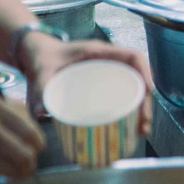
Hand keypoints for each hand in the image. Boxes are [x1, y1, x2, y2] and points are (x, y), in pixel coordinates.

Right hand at [0, 94, 44, 179]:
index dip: (38, 143)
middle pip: (27, 154)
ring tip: (17, 172)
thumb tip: (34, 125)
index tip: (37, 147)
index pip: (31, 130)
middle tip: (29, 163)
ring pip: (14, 169)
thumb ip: (10, 109)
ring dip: (19, 173)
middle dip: (31, 161)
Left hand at [20, 33, 153, 135]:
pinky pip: (122, 95)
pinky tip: (128, 128)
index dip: (145, 72)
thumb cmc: (42, 56)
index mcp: (98, 52)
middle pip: (137, 78)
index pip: (132, 57)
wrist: (35, 55)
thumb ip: (41, 87)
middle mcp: (108, 62)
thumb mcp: (41, 69)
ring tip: (140, 131)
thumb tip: (43, 111)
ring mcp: (106, 74)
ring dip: (140, 109)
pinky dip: (129, 111)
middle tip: (143, 125)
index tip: (148, 93)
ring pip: (133, 88)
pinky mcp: (101, 86)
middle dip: (145, 102)